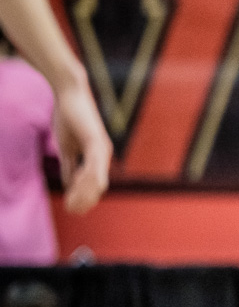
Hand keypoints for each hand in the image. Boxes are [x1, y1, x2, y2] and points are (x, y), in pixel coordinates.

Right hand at [52, 82, 110, 213]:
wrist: (69, 95)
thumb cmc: (68, 119)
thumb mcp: (66, 148)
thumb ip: (70, 166)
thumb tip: (70, 185)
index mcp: (97, 157)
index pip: (94, 185)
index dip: (84, 198)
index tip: (73, 209)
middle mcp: (103, 155)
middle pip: (98, 186)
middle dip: (86, 200)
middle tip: (73, 211)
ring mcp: (102, 148)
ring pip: (97, 179)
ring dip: (84, 193)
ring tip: (73, 204)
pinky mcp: (96, 141)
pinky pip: (94, 164)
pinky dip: (87, 177)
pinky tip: (79, 186)